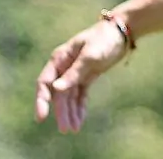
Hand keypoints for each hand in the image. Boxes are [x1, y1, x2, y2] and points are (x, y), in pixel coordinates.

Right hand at [34, 19, 129, 133]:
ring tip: (73, 129)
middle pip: (57, 93)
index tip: (41, 117)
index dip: (42, 100)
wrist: (121, 33)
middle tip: (65, 129)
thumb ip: (73, 73)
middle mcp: (64, 66)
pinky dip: (79, 107)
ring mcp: (75, 72)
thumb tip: (56, 88)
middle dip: (60, 111)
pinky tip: (80, 120)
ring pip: (68, 96)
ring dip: (70, 112)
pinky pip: (79, 95)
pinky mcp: (86, 76)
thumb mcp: (89, 56)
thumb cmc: (103, 39)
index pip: (45, 82)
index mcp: (60, 58)